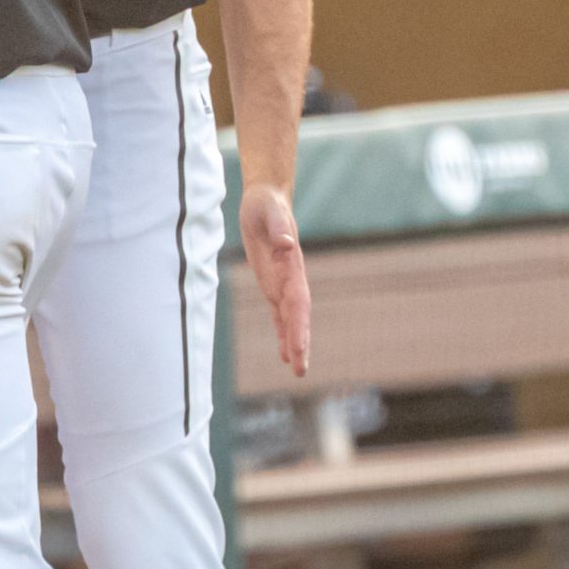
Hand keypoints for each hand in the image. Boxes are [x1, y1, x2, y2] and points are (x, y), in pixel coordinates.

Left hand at [239, 183, 310, 376]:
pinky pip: (279, 313)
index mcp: (291, 266)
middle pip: (298, 316)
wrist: (267, 197)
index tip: (297, 348)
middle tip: (301, 371)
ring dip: (294, 343)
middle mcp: (291, 279)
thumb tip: (285, 245)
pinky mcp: (272, 283)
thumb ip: (278, 228)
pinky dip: (283, 333)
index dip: (298, 326)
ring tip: (298, 370)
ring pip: (291, 319)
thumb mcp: (269, 211)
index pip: (297, 302)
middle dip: (301, 342)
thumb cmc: (267, 203)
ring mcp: (283, 283)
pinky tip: (284, 353)